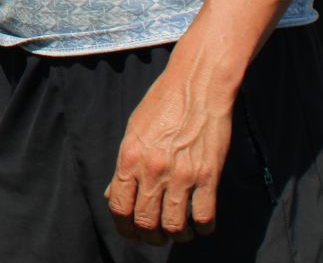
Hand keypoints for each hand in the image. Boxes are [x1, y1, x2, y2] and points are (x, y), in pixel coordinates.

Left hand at [105, 62, 233, 243]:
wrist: (196, 85)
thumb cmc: (163, 104)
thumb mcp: (133, 131)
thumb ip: (124, 166)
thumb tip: (114, 195)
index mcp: (129, 158)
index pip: (119, 207)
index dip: (124, 227)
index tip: (131, 231)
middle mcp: (152, 170)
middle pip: (146, 222)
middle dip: (149, 236)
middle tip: (156, 236)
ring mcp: (181, 175)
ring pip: (174, 226)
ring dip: (175, 235)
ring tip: (178, 231)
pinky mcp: (208, 176)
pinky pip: (204, 217)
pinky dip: (202, 228)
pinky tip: (200, 223)